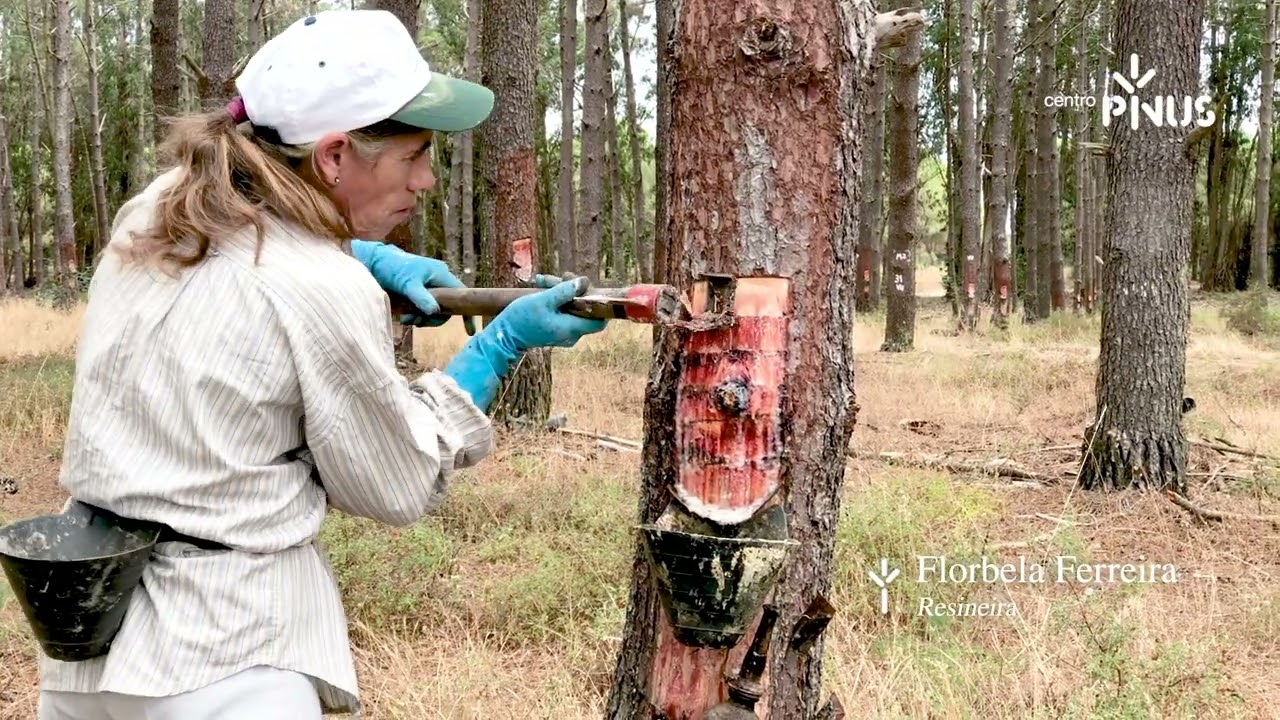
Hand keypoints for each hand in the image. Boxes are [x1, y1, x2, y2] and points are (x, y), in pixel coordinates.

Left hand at [350, 240, 474, 331]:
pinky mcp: (419, 293)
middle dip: (432, 318)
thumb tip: (435, 312)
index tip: (469, 331)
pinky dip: (416, 315)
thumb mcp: (407, 284)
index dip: (466, 313)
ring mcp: (429, 287)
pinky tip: (404, 317)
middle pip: (446, 308)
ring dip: (421, 318)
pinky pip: (424, 309)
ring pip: (434, 311)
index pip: (461, 295)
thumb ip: (421, 298)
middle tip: (415, 322)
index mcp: (441, 274)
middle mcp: (438, 281)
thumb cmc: (392, 268)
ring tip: (405, 319)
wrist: (374, 262)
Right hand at [489, 275, 608, 352]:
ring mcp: (564, 332)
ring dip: (561, 291)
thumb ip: (564, 291)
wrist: (503, 336)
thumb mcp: (542, 300)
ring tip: (543, 280)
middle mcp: (571, 334)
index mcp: (571, 329)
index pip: (600, 321)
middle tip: (560, 277)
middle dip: (573, 290)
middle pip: (585, 309)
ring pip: (572, 308)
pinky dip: (556, 299)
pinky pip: (563, 311)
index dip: (598, 303)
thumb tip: (583, 282)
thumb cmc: (521, 319)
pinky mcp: (556, 328)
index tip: (587, 288)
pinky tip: (542, 288)